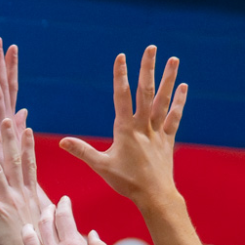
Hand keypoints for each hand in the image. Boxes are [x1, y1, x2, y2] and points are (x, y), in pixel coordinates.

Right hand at [60, 46, 187, 206]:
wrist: (154, 196)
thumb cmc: (127, 182)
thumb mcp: (100, 166)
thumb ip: (82, 151)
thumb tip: (62, 142)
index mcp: (126, 130)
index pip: (122, 97)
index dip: (121, 76)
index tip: (121, 57)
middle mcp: (143, 126)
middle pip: (146, 92)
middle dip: (148, 69)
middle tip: (151, 48)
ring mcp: (157, 132)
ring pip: (163, 100)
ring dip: (168, 79)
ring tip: (173, 59)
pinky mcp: (167, 140)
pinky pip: (174, 117)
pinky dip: (179, 102)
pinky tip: (183, 87)